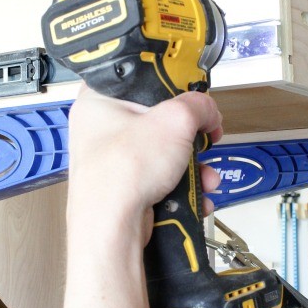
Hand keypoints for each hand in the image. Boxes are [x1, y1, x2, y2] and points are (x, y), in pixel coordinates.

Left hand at [67, 85, 222, 244]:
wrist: (112, 228)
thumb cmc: (122, 172)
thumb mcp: (174, 121)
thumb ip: (198, 106)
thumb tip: (208, 111)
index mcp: (99, 101)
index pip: (139, 78)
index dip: (168, 83)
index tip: (190, 92)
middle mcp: (102, 130)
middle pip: (158, 119)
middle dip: (190, 135)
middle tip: (203, 136)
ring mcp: (113, 161)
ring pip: (164, 152)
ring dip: (193, 166)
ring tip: (207, 175)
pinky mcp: (126, 187)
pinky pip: (162, 178)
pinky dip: (183, 186)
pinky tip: (199, 194)